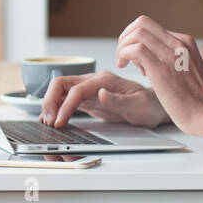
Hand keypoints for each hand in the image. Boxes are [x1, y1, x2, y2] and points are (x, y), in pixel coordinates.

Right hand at [39, 70, 169, 128]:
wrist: (155, 106)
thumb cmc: (149, 105)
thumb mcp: (138, 106)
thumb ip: (118, 101)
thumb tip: (100, 95)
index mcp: (105, 80)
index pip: (76, 90)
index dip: (65, 106)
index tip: (60, 122)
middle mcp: (94, 82)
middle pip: (62, 84)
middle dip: (50, 101)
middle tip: (48, 121)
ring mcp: (90, 90)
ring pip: (61, 91)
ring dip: (50, 104)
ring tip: (47, 121)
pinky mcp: (88, 99)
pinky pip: (66, 99)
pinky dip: (56, 107)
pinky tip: (52, 117)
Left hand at [115, 15, 202, 134]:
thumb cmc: (197, 99)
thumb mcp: (188, 69)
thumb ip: (173, 60)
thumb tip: (148, 60)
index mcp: (185, 42)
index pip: (152, 27)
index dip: (137, 39)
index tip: (135, 57)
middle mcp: (178, 43)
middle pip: (142, 23)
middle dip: (126, 36)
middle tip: (122, 54)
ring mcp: (170, 54)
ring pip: (137, 33)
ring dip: (122, 46)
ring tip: (122, 62)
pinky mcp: (160, 68)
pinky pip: (135, 49)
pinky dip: (123, 54)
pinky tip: (123, 66)